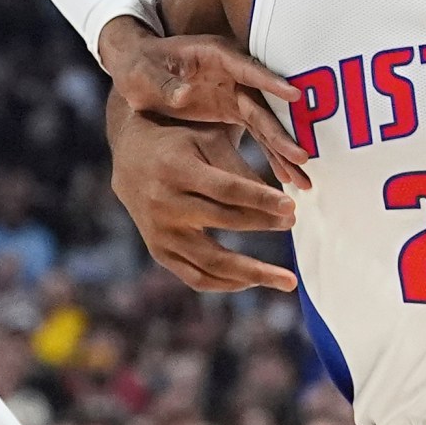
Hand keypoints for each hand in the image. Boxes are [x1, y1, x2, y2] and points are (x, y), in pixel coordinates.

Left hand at [98, 19, 310, 188]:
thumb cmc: (139, 66)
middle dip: (283, 131)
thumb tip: (184, 94)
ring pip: (266, 124)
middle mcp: (233, 74)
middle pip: (264, 104)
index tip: (294, 96)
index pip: (248, 69)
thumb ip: (163, 84)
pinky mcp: (233, 111)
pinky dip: (271, 155)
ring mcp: (236, 93)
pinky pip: (257, 135)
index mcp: (214, 55)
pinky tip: (286, 177)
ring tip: (302, 178)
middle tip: (302, 156)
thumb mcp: (142, 73)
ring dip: (283, 150)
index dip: (271, 82)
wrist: (136, 68)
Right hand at [107, 102, 297, 292]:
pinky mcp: (159, 252)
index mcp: (176, 169)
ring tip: (287, 281)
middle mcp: (164, 204)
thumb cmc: (180, 142)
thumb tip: (282, 204)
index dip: (261, 201)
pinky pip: (196, 278)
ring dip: (253, 274)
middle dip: (263, 225)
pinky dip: (228, 284)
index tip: (292, 209)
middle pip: (223, 223)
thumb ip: (241, 168)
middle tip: (294, 226)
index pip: (227, 190)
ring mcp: (160, 233)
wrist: (131, 157)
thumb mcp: (208, 141)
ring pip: (211, 262)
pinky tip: (254, 281)